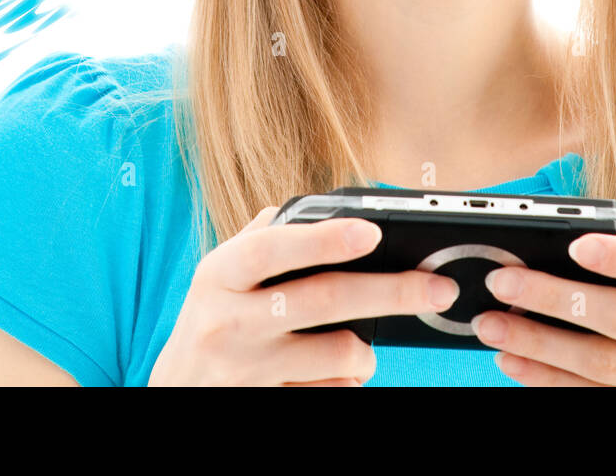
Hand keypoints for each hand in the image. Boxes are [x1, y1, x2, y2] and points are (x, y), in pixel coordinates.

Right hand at [148, 206, 460, 385]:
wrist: (175, 393)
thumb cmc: (213, 319)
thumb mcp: (221, 274)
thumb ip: (263, 236)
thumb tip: (326, 210)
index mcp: (218, 275)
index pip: (270, 249)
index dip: (323, 239)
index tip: (373, 229)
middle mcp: (227, 323)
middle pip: (324, 301)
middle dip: (392, 291)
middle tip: (440, 288)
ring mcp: (246, 372)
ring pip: (340, 354)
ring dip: (367, 349)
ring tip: (359, 344)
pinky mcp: (267, 405)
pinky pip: (334, 394)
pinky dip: (348, 382)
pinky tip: (332, 375)